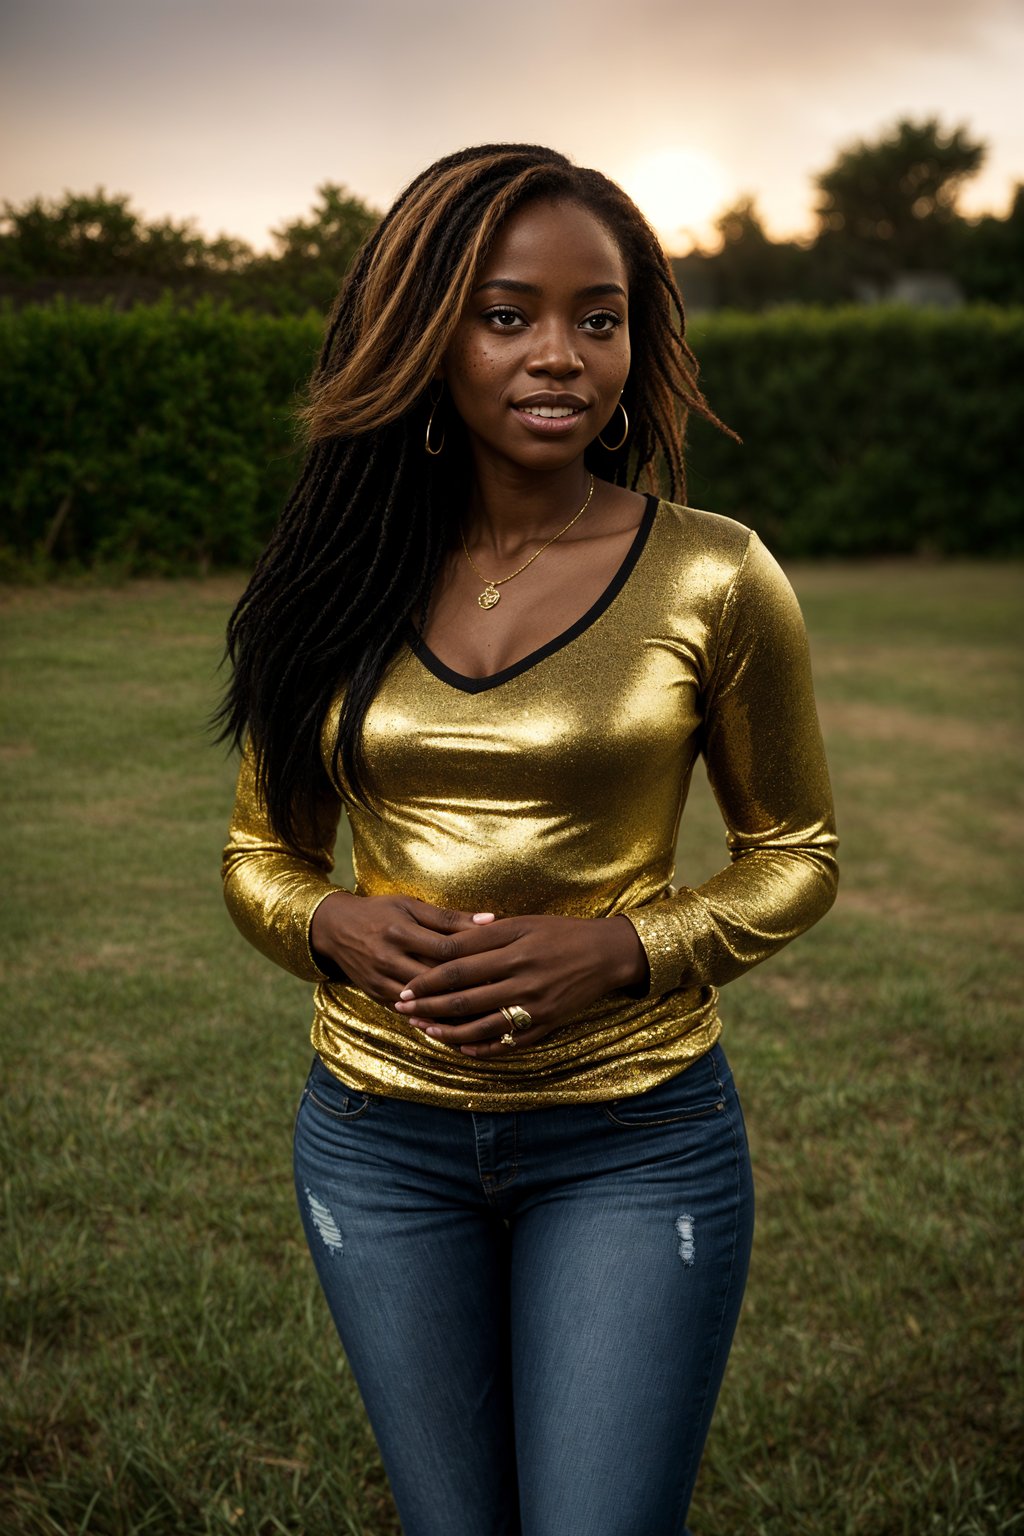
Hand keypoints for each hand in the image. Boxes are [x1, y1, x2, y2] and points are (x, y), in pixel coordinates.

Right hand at [310, 892, 494, 1006]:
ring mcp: (380, 980)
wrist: (335, 928)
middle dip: (468, 988)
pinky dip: (431, 1019)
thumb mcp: (410, 905)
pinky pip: (408, 1013)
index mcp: (400, 931)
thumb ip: (450, 917)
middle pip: (435, 980)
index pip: (444, 950)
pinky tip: (456, 1024)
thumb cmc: (380, 912)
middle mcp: (388, 958)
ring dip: (452, 1010)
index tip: (501, 965)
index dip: (474, 959)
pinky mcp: (375, 995)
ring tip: (485, 1015)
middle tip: (502, 994)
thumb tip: (491, 920)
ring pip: (423, 1002)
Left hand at [393, 912, 646, 1056]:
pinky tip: (462, 1049)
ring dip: (448, 1031)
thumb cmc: (561, 932)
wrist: (607, 954)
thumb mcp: (524, 923)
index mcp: (512, 950)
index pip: (458, 967)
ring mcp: (534, 1007)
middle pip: (464, 998)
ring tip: (424, 1030)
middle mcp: (521, 980)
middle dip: (428, 1006)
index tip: (405, 985)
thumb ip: (485, 934)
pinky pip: (509, 1042)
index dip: (427, 978)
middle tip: (401, 1010)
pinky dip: (483, 1048)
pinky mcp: (546, 1025)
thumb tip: (446, 941)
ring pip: (481, 1026)